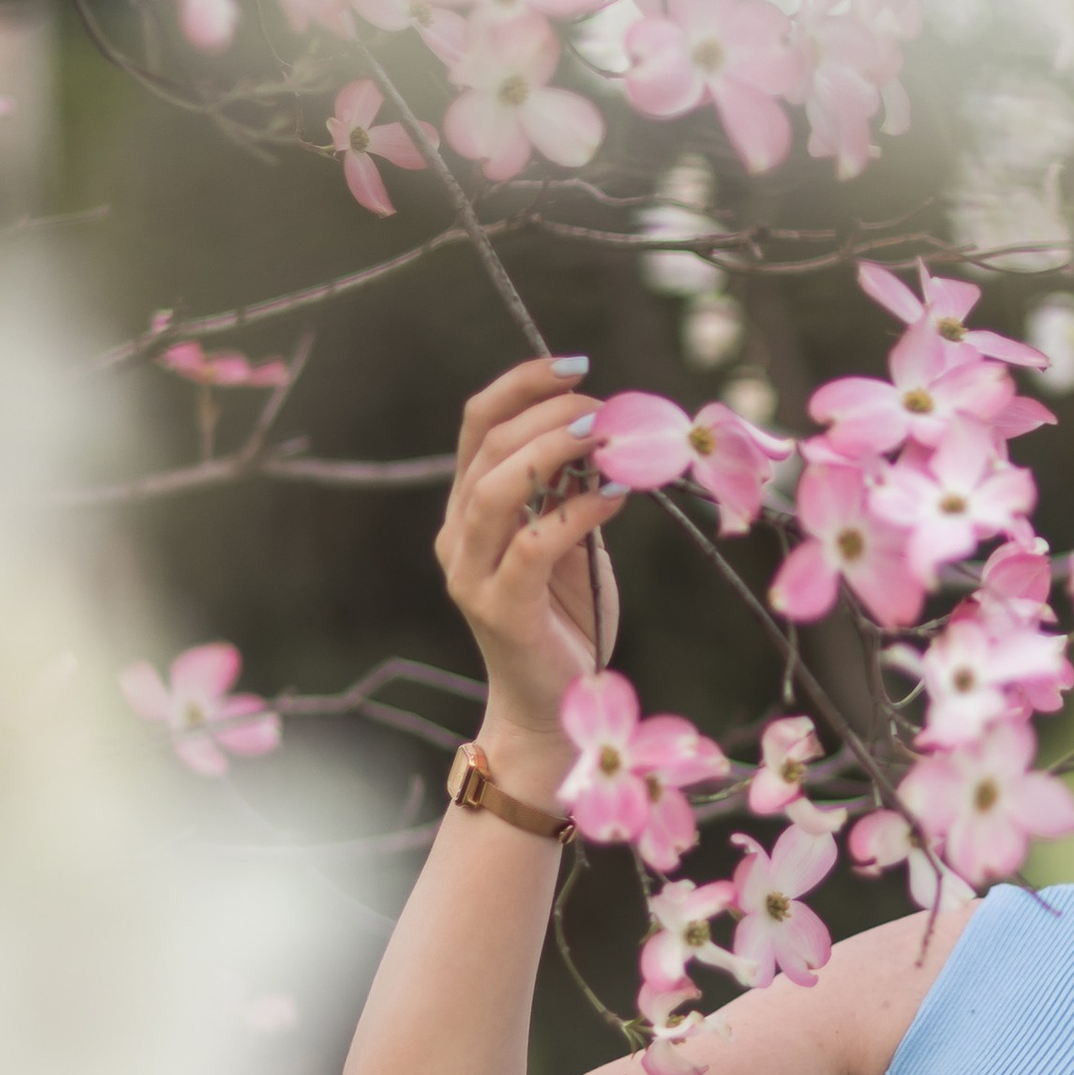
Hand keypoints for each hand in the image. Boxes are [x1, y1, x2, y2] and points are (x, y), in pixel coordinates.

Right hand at [435, 359, 626, 787]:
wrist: (548, 709)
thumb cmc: (563, 617)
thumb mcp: (569, 539)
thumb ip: (573, 490)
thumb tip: (609, 430)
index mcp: (468, 509)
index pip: (476, 426)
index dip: (520, 386)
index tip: (573, 365)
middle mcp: (457, 535)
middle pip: (486, 448)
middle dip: (545, 414)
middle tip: (600, 405)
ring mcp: (471, 573)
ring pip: (496, 490)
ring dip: (552, 452)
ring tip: (602, 436)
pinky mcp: (500, 608)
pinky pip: (534, 545)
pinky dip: (578, 511)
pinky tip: (617, 497)